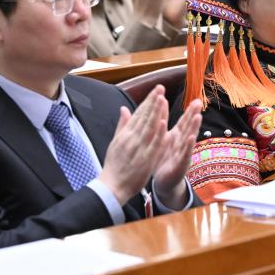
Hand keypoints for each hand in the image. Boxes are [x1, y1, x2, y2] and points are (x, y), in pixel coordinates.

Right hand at [98, 86, 167, 203]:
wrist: (112, 186)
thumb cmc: (114, 165)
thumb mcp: (116, 142)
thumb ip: (122, 125)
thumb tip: (124, 108)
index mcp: (125, 134)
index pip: (138, 114)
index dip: (148, 101)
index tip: (156, 90)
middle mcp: (131, 138)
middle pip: (144, 117)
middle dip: (153, 101)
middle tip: (161, 87)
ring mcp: (139, 148)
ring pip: (149, 127)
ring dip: (156, 113)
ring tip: (163, 98)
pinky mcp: (145, 159)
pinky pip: (152, 144)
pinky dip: (157, 133)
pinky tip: (163, 123)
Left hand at [152, 98, 201, 207]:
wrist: (163, 182)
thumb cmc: (163, 159)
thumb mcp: (162, 139)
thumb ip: (163, 122)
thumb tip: (162, 104)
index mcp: (176, 137)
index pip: (184, 122)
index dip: (190, 111)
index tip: (196, 100)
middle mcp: (182, 144)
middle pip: (188, 128)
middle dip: (193, 115)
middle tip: (199, 103)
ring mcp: (182, 154)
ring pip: (188, 139)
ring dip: (193, 128)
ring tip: (198, 116)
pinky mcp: (180, 165)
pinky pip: (184, 154)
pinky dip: (188, 146)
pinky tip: (191, 138)